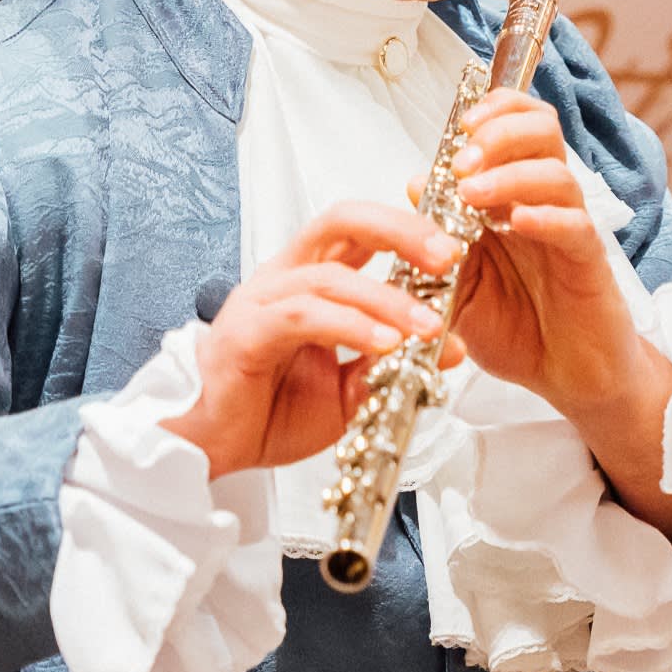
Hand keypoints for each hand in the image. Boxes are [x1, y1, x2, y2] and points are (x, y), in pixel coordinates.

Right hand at [158, 202, 465, 478]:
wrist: (215, 450)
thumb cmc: (272, 412)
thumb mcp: (354, 388)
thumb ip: (397, 362)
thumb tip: (453, 346)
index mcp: (309, 280)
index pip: (360, 229)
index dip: (409, 228)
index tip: (456, 249)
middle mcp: (284, 278)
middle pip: (342, 221)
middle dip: (401, 231)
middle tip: (448, 257)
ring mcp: (260, 301)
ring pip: (330, 276)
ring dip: (387, 300)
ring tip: (428, 327)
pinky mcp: (246, 334)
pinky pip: (304, 317)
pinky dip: (350, 326)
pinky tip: (384, 344)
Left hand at [432, 92, 671, 545]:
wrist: (564, 377)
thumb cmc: (515, 327)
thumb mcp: (457, 286)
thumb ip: (436, 240)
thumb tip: (413, 183)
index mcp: (510, 196)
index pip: (513, 125)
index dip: (491, 111)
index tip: (458, 130)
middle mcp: (543, 202)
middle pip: (542, 131)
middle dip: (499, 133)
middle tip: (463, 160)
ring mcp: (569, 229)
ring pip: (557, 173)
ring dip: (512, 174)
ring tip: (474, 195)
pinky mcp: (590, 263)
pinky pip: (576, 226)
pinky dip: (545, 217)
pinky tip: (518, 224)